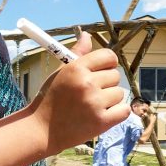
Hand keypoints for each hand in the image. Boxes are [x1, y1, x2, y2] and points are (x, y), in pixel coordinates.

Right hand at [29, 32, 130, 154]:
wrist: (41, 130)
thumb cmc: (50, 98)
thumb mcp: (61, 72)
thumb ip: (78, 54)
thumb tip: (87, 35)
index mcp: (76, 68)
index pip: (109, 56)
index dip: (107, 64)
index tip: (101, 72)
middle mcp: (87, 84)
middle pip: (115, 75)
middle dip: (107, 83)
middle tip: (91, 92)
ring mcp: (95, 103)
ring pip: (120, 93)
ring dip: (111, 99)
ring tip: (93, 105)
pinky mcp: (101, 122)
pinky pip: (124, 111)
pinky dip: (118, 113)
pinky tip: (104, 114)